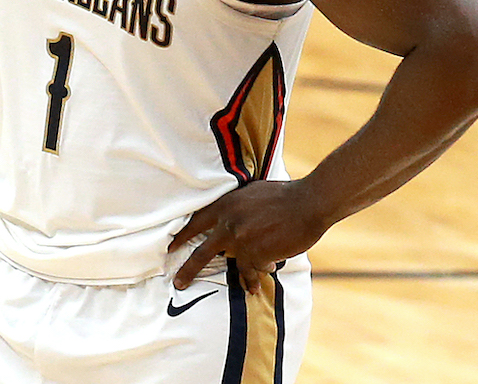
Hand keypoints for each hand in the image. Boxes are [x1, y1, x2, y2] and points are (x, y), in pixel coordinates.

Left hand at [168, 179, 325, 293]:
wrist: (306, 202)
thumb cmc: (284, 194)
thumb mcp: (252, 193)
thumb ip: (238, 207)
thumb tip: (230, 220)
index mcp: (225, 204)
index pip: (196, 223)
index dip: (182, 236)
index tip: (170, 247)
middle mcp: (228, 223)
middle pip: (202, 252)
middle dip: (188, 270)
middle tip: (177, 283)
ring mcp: (241, 241)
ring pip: (234, 264)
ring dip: (244, 275)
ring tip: (247, 285)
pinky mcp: (256, 254)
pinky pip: (252, 271)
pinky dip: (256, 276)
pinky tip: (259, 282)